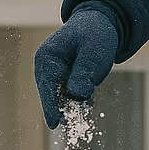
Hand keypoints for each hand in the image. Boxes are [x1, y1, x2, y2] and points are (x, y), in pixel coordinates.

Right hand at [34, 9, 118, 129]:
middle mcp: (49, 70)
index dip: (51, 107)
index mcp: (47, 59)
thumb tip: (77, 95)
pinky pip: (76, 99)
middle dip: (67, 108)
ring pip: (67, 100)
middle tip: (77, 120)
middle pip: (55, 97)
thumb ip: (84, 72)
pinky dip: (83, 102)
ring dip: (77, 106)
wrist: (101, 25)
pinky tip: (90, 97)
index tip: (55, 124)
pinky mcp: (70, 84)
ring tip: (87, 92)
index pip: (46, 87)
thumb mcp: (92, 51)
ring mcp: (59, 78)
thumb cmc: (94, 34)